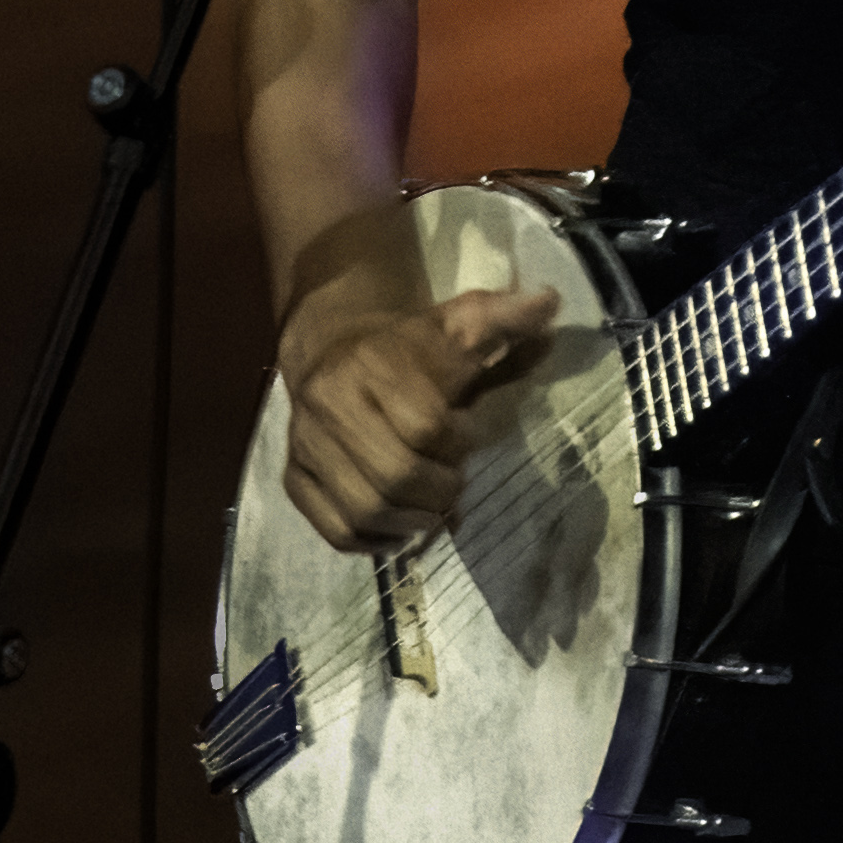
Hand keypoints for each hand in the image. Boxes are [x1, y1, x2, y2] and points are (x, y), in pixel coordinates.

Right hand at [278, 279, 558, 554]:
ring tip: (429, 508)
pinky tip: (398, 526)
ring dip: (411, 522)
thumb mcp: (457, 322)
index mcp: (372, 364)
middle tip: (452, 484)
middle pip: (394, 476)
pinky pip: (335, 529)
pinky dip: (375, 541)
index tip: (466, 433)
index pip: (426, 426)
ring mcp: (306, 444)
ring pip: (364, 510)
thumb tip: (548, 301)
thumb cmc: (409, 346)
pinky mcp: (294, 476)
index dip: (458, 442)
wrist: (333, 347)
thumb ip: (504, 317)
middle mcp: (329, 404)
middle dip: (438, 491)